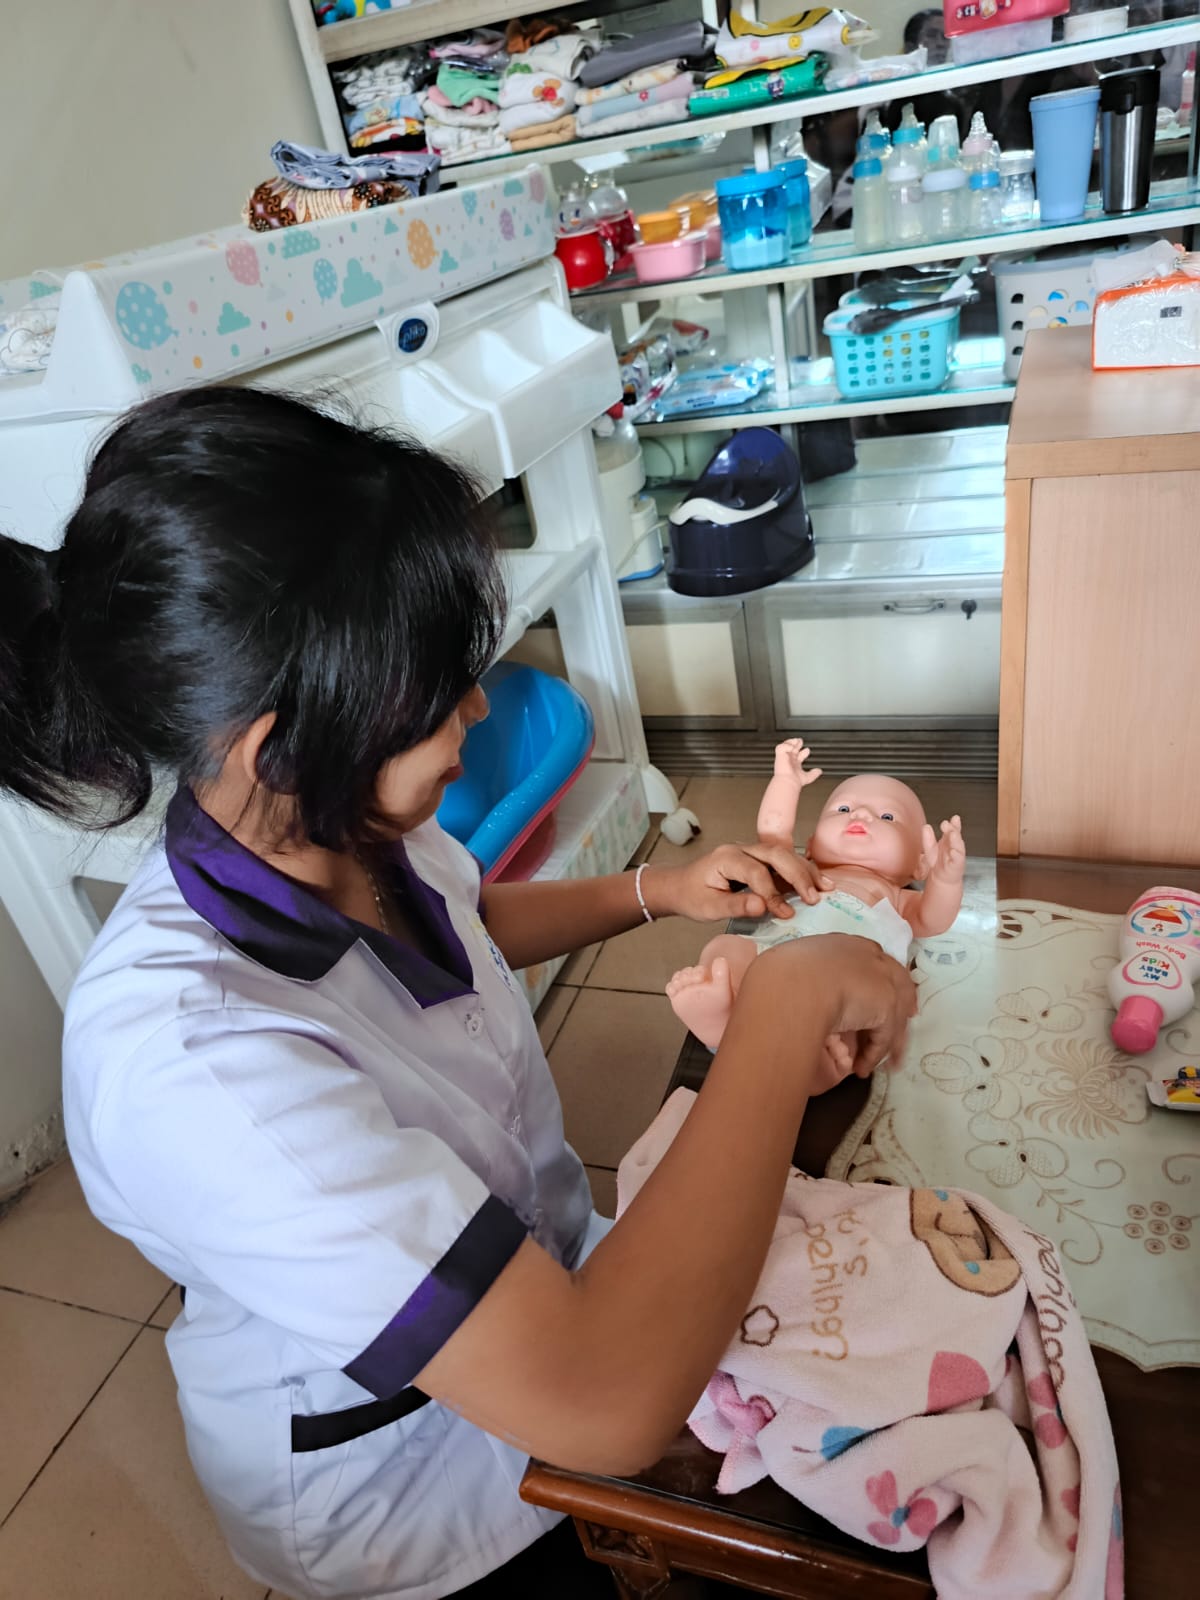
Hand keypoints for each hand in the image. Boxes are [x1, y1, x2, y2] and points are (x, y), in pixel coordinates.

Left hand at [641, 844, 832, 922]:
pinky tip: (818, 883)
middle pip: (776, 855)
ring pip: (784, 855)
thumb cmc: (691, 896)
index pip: (756, 872)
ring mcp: (751, 852)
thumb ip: (735, 906)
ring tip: (826, 889)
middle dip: (798, 875)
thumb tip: (762, 907)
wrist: (679, 886)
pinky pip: (783, 862)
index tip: (785, 914)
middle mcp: (741, 849)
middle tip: (815, 897)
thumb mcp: (708, 907)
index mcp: (726, 858)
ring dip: (805, 871)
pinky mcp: (758, 861)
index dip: (772, 893)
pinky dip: (801, 872)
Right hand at [740, 934, 916, 1088]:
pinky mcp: (886, 1006)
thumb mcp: (798, 964)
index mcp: (849, 944)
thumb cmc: (786, 973)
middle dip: (902, 1002)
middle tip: (901, 1023)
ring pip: (894, 1014)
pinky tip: (861, 1068)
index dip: (880, 978)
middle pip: (898, 982)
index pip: (874, 960)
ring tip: (871, 1059)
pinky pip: (883, 1037)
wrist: (795, 984)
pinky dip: (872, 1055)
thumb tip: (802, 984)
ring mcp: (883, 980)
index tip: (879, 992)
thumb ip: (812, 972)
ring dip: (885, 1040)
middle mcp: (872, 958)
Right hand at [773, 738, 822, 786]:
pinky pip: (780, 747)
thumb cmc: (795, 781)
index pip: (798, 756)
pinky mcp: (779, 756)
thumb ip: (814, 773)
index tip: (807, 750)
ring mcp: (784, 758)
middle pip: (792, 749)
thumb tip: (820, 771)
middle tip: (800, 741)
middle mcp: (789, 761)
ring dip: (791, 742)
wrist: (788, 782)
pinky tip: (791, 748)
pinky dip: (786, 745)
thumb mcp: (808, 777)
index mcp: (795, 765)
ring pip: (784, 746)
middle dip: (796, 743)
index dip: (803, 752)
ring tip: (796, 741)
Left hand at [922, 815, 965, 883]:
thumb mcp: (930, 848)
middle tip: (947, 824)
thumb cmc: (938, 862)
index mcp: (949, 840)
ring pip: (958, 846)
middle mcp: (954, 846)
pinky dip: (956, 855)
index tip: (954, 818)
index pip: (953, 829)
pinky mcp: (957, 865)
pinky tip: (953, 851)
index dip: (954, 824)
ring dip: (956, 840)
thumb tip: (926, 826)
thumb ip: (928, 838)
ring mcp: (957, 855)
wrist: (941, 878)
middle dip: (952, 829)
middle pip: (956, 836)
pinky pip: (958, 859)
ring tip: (952, 834)